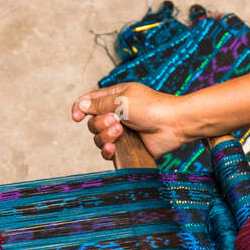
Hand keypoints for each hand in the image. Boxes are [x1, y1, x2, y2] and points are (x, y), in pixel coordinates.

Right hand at [70, 83, 189, 160]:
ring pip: (98, 138)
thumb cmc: (152, 107)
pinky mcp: (127, 147)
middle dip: (99, 123)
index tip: (76, 117)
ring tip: (120, 132)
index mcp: (114, 97)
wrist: (173, 125)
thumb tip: (81, 106)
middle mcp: (115, 114)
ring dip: (105, 136)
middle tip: (116, 121)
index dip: (79, 109)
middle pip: (92, 123)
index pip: (89, 102)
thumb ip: (100, 104)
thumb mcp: (122, 99)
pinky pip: (108, 152)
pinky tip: (113, 148)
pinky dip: (107, 151)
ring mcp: (121, 132)